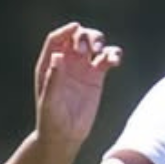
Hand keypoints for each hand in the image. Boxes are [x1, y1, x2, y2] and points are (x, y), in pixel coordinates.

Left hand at [33, 22, 122, 147]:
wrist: (65, 136)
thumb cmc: (51, 120)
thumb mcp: (50, 101)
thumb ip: (54, 79)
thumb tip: (57, 56)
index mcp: (49, 64)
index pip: (56, 39)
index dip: (66, 31)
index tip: (76, 27)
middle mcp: (66, 62)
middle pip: (77, 37)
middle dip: (85, 37)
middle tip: (90, 49)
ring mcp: (82, 67)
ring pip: (93, 43)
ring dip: (100, 41)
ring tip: (102, 52)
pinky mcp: (97, 76)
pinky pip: (107, 58)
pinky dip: (113, 55)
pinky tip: (115, 60)